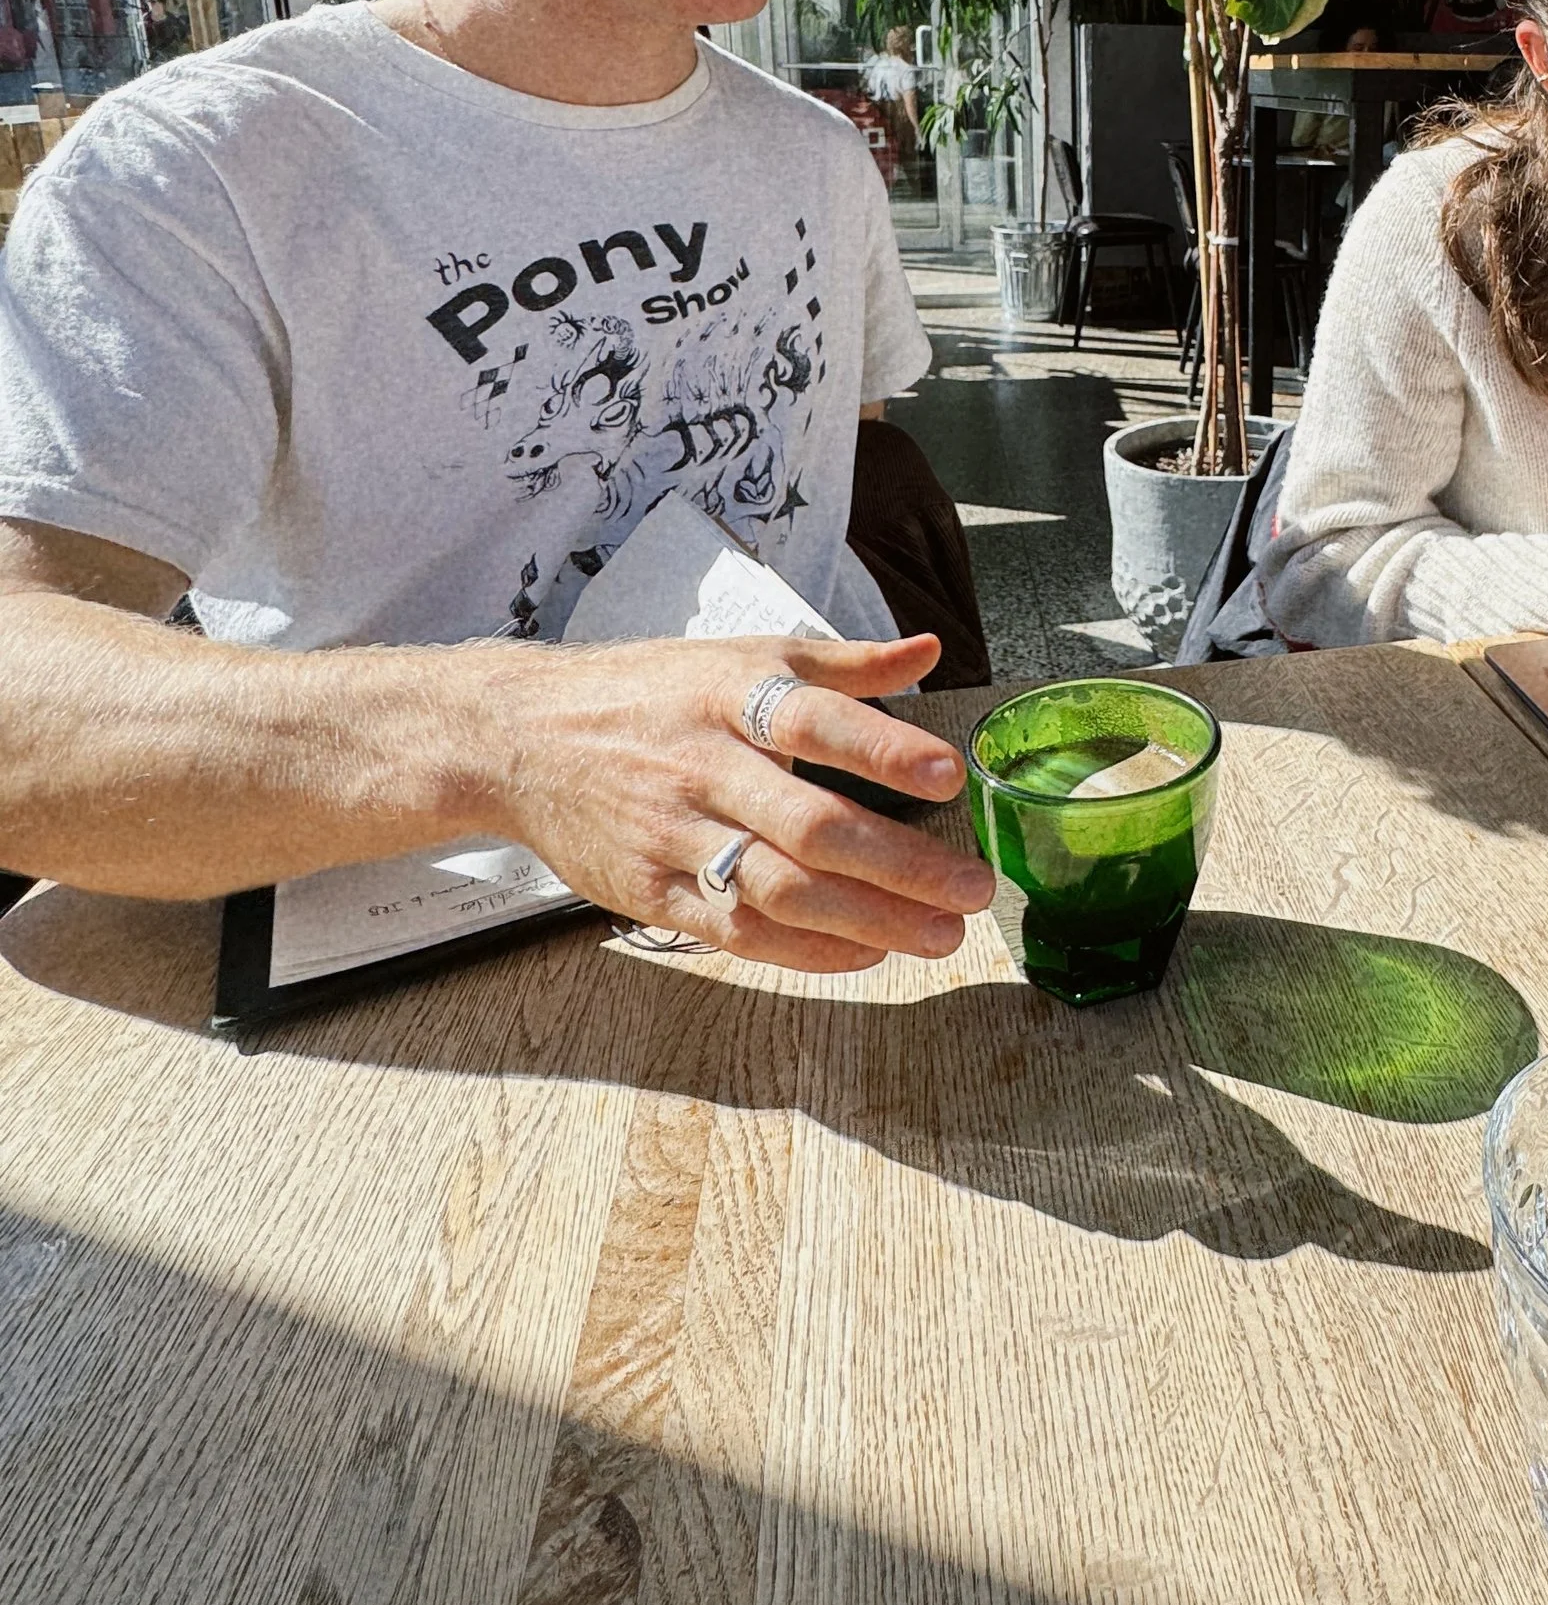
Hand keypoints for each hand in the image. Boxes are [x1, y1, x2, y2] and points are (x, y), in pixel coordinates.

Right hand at [483, 629, 992, 975]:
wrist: (520, 738)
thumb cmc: (648, 693)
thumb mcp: (740, 655)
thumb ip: (843, 664)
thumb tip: (930, 652)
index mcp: (730, 695)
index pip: (816, 721)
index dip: (884, 749)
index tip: (948, 776)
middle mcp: (703, 765)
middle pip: (810, 823)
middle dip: (901, 864)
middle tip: (971, 889)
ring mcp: (672, 833)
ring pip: (780, 889)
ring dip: (869, 920)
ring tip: (937, 934)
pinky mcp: (648, 891)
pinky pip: (736, 931)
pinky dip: (806, 950)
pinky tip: (865, 952)